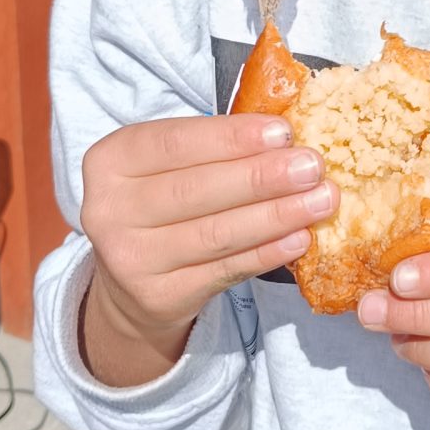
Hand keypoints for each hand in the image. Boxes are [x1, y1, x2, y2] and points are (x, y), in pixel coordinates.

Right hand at [78, 113, 332, 386]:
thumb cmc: (162, 201)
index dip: (231, 138)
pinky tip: (300, 238)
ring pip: (216, 234)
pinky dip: (267, 254)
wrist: (129, 280)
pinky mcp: (158, 296)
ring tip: (320, 200)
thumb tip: (288, 134)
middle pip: (197, 190)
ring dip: (276, 216)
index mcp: (110, 161)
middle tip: (313, 167)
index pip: (174, 143)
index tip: (283, 132)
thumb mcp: (167, 164)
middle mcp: (108, 210)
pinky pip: (224, 271)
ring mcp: (130, 259)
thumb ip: (213, 146)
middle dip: (262, 177)